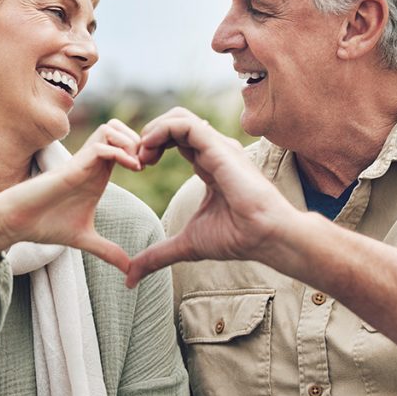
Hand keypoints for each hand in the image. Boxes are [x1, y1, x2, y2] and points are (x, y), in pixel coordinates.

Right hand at [0, 119, 142, 270]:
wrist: (19, 223)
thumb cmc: (46, 225)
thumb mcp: (85, 239)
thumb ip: (108, 251)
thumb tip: (128, 270)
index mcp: (98, 173)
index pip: (124, 144)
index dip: (142, 150)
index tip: (153, 169)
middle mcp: (91, 163)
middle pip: (120, 128)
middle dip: (140, 140)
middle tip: (150, 162)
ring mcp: (81, 162)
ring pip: (111, 129)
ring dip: (130, 142)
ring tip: (140, 165)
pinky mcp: (72, 166)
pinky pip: (101, 147)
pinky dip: (120, 153)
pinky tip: (132, 169)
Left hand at [126, 108, 296, 286]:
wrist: (266, 237)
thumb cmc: (238, 237)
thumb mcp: (186, 245)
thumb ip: (158, 255)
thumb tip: (131, 278)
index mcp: (208, 166)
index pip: (175, 140)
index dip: (151, 148)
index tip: (138, 167)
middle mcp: (213, 151)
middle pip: (175, 123)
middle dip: (148, 136)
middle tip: (136, 160)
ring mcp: (218, 147)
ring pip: (179, 117)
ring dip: (152, 131)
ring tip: (141, 154)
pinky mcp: (219, 147)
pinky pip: (186, 124)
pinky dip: (162, 130)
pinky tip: (149, 148)